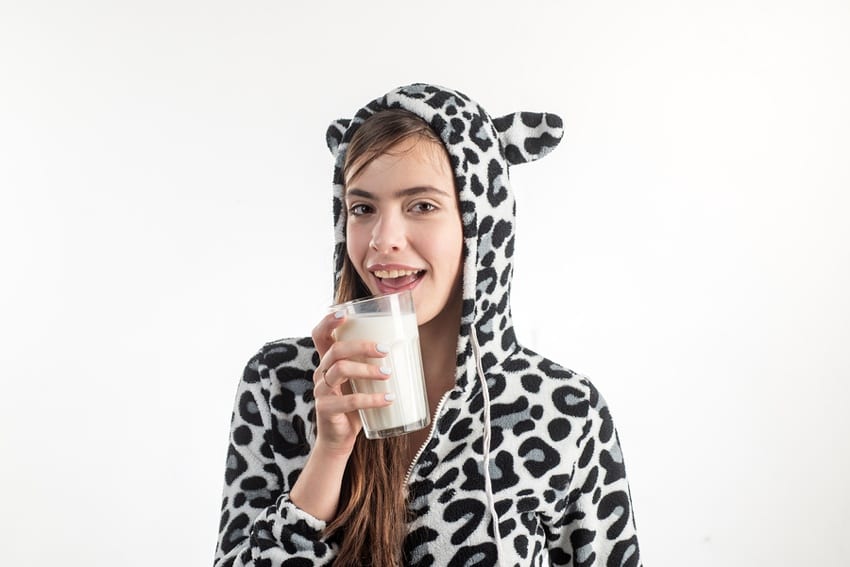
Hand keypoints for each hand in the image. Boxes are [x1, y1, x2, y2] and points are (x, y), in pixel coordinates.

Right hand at [310, 310, 392, 456]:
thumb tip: (407, 348)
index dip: (328, 322)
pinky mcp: (326, 409)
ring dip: (368, 369)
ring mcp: (321, 391)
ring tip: (388, 373)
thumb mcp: (360, 382)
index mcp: (327, 362)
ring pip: (341, 369)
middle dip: (362, 346)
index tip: (345, 313)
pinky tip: (389, 399)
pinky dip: (372, 399)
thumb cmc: (354, 405)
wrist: (340, 438)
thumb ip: (372, 365)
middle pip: (336, 350)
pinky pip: (349, 400)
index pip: (320, 335)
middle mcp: (321, 373)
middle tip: (385, 350)